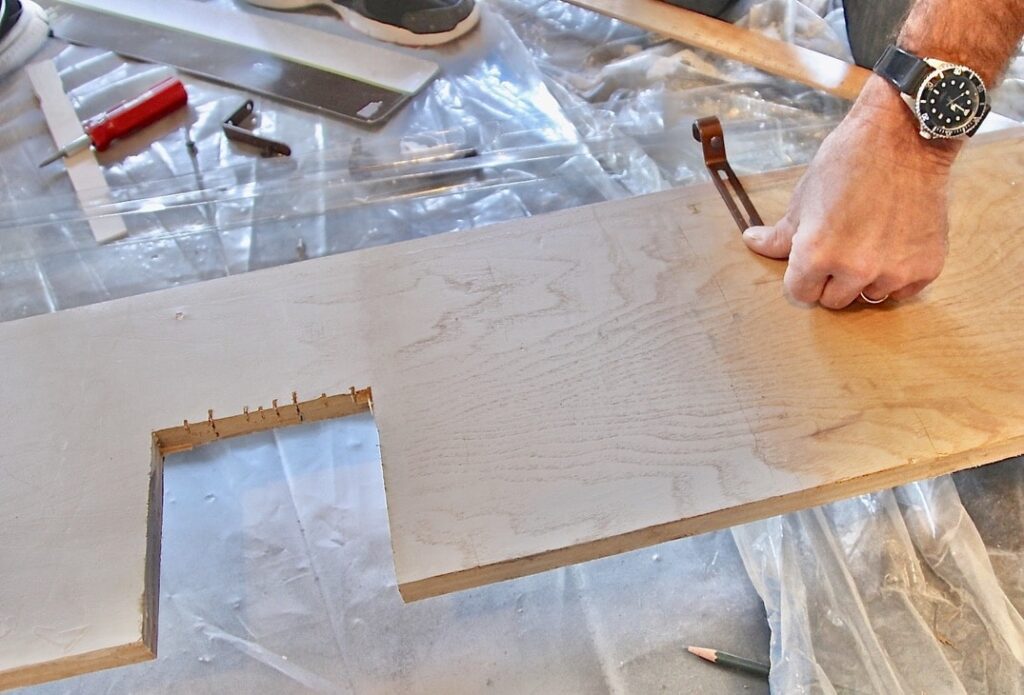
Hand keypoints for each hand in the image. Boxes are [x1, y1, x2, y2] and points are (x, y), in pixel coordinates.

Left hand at [742, 78, 961, 308]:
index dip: (803, 276)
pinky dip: (900, 274)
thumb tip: (752, 243)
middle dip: (833, 279)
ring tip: (872, 241)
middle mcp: (855, 270)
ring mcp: (894, 271)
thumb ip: (781, 234)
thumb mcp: (804, 199)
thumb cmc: (846, 163)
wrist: (903, 137)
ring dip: (868, 278)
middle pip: (834, 300)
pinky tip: (896, 244)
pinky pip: (904, 290)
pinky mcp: (927, 267)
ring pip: (870, 296)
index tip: (812, 260)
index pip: (800, 293)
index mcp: (816, 255)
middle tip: (844, 247)